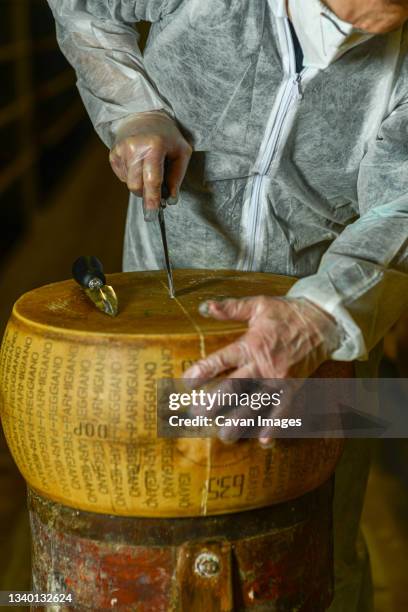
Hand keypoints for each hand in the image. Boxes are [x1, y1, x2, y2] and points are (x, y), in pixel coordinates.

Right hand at [109, 111, 191, 218]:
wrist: (144, 115)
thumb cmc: (167, 136)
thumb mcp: (182, 152)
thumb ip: (177, 177)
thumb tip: (170, 199)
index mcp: (154, 146)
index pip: (152, 180)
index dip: (152, 199)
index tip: (152, 213)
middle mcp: (134, 148)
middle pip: (137, 186)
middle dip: (146, 194)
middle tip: (156, 190)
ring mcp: (121, 150)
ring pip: (129, 183)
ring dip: (140, 184)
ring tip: (148, 169)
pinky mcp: (113, 153)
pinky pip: (123, 177)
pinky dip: (133, 176)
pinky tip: (139, 164)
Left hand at [183, 296, 341, 443]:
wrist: (323, 322)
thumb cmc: (287, 313)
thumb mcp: (258, 305)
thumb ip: (231, 308)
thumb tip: (205, 306)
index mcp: (252, 344)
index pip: (222, 360)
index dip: (204, 371)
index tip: (187, 383)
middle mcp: (264, 365)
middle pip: (235, 387)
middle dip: (215, 402)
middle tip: (198, 414)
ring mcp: (280, 380)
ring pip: (256, 404)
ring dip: (240, 421)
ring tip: (225, 435)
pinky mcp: (294, 388)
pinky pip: (284, 410)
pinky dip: (274, 426)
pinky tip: (264, 441)